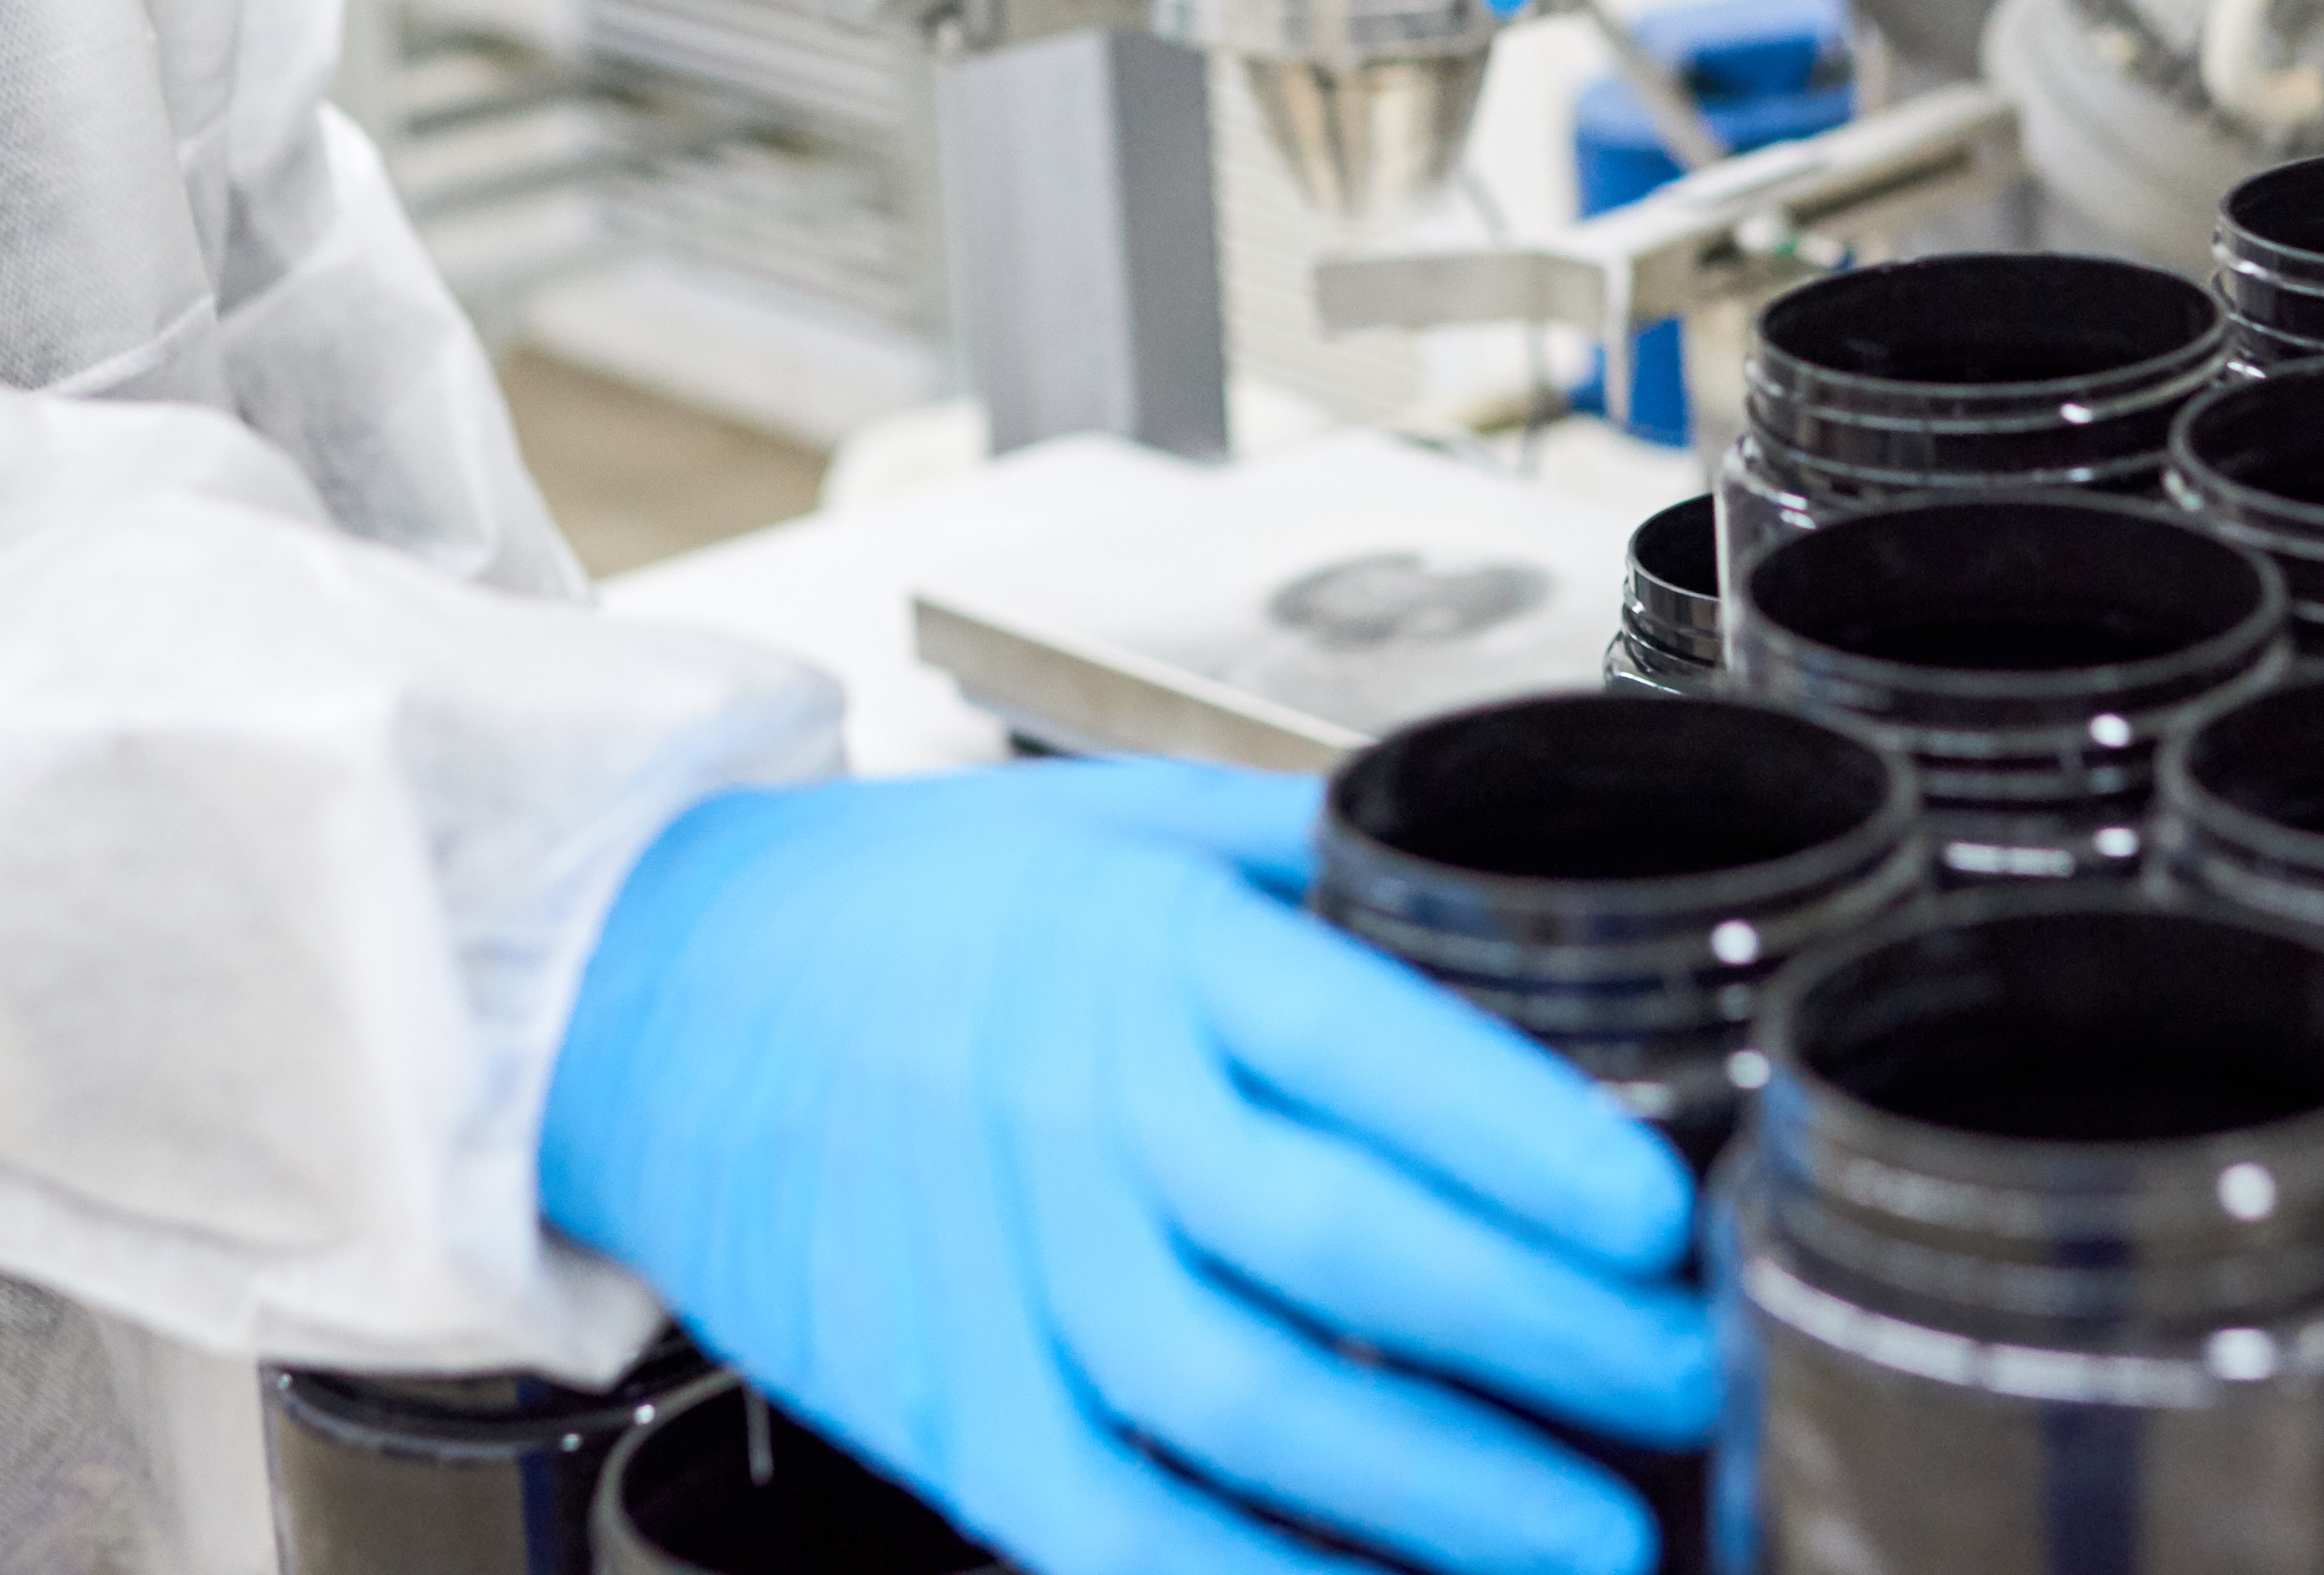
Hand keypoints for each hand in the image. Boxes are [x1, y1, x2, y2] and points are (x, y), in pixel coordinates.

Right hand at [539, 760, 1716, 1574]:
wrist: (645, 992)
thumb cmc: (897, 904)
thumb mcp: (1113, 820)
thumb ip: (1304, 854)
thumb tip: (1496, 866)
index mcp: (1144, 951)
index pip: (1363, 1049)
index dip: (1520, 1145)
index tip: (1654, 1215)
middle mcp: (1078, 1108)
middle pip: (1334, 1245)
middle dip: (1539, 1333)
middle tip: (1678, 1376)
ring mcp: (1002, 1269)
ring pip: (1241, 1406)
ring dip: (1437, 1494)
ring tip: (1591, 1536)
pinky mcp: (944, 1402)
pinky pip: (1110, 1525)